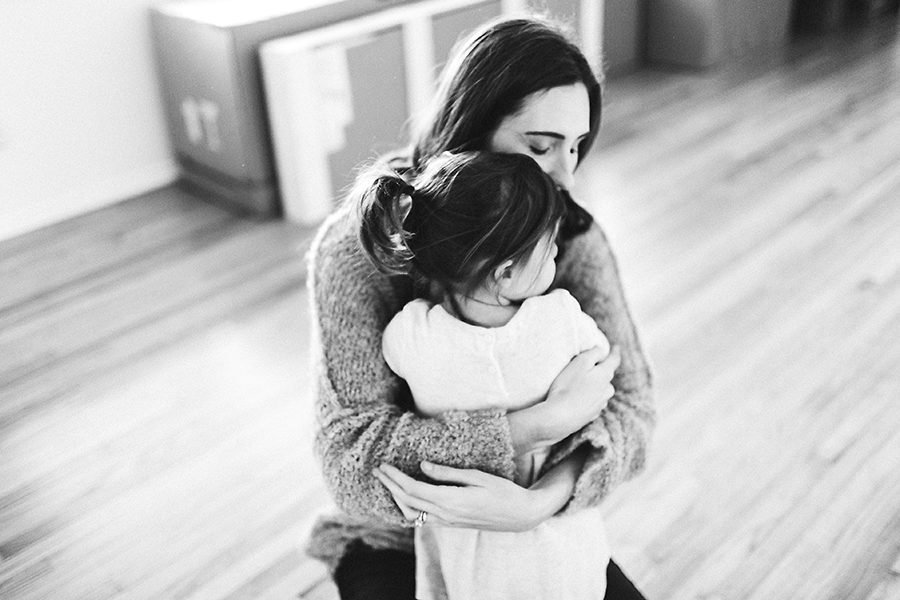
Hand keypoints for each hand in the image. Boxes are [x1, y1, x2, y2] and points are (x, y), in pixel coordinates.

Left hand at [373, 462, 559, 531]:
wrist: (519, 515)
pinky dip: (409, 508)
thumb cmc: (502, 491)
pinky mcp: (451, 524)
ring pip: (412, 514)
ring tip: (388, 482)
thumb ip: (447, 473)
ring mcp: (448, 522)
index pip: (414, 490)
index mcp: (451, 500)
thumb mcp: (477, 476)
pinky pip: (422, 519)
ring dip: (397, 498)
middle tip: (378, 470)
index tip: (385, 465)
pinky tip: (405, 498)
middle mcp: (446, 514)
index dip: (396, 478)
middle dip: (390, 485)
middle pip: (408, 501)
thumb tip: (422, 466)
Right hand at [532, 345, 619, 446]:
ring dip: (592, 385)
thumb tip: (601, 350)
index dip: (615, 352)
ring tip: (577, 384)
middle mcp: (607, 390)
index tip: (617, 347)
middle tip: (586, 367)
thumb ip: (593, 353)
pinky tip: (575, 398)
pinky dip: (586, 398)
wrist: (559, 417)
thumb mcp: (580, 363)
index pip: (614, 360)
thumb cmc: (567, 387)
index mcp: (605, 375)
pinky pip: (592, 401)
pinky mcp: (592, 414)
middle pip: (606, 376)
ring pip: (600, 390)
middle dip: (599, 371)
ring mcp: (600, 404)